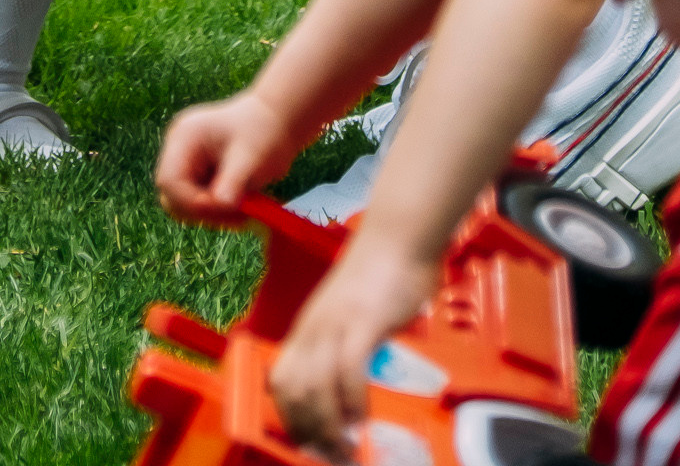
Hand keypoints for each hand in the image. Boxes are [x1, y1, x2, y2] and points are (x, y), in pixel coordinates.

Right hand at [156, 91, 294, 222]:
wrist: (277, 121)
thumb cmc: (263, 131)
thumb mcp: (250, 156)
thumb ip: (232, 181)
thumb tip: (220, 205)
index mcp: (184, 138)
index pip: (169, 180)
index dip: (190, 201)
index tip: (222, 209)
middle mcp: (179, 151)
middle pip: (172, 196)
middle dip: (202, 212)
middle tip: (237, 216)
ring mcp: (188, 164)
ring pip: (185, 205)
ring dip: (212, 215)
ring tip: (244, 212)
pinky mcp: (199, 176)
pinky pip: (199, 204)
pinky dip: (218, 213)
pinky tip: (242, 208)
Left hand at [268, 230, 436, 463]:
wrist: (398, 236)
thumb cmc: (380, 276)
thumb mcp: (350, 316)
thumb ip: (343, 346)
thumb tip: (348, 389)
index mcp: (308, 328)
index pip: (281, 381)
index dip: (291, 419)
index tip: (310, 444)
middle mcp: (314, 328)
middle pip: (292, 389)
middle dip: (309, 431)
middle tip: (332, 454)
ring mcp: (336, 323)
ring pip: (314, 385)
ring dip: (328, 426)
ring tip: (346, 448)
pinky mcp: (363, 321)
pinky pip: (347, 369)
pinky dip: (352, 401)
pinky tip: (362, 418)